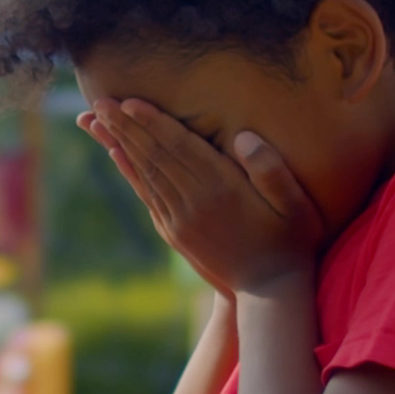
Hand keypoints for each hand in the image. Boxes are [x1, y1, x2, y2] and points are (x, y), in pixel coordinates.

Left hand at [82, 98, 330, 297]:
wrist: (269, 293)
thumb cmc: (291, 241)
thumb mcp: (296, 206)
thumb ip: (272, 170)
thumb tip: (243, 137)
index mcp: (223, 190)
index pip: (181, 148)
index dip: (154, 123)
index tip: (129, 101)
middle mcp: (194, 204)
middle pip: (155, 156)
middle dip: (126, 126)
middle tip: (100, 100)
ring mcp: (180, 220)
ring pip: (145, 173)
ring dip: (120, 143)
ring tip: (98, 119)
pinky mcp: (174, 232)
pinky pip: (146, 195)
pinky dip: (129, 172)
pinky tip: (115, 153)